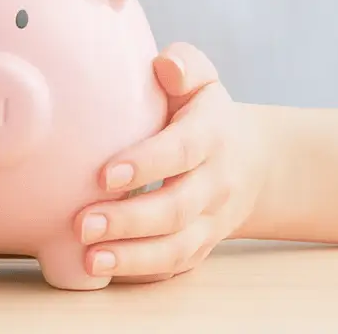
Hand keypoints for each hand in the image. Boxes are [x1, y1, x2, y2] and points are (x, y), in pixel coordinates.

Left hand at [74, 43, 269, 282]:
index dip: (146, 165)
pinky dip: (142, 273)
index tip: (104, 174)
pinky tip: (106, 271)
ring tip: (89, 258)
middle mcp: (215, 183)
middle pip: (176, 209)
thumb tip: (166, 64)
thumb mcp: (204, 82)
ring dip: (132, 257)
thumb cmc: (206, 113)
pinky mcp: (201, 247)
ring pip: (176, 248)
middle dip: (129, 221)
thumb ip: (186, 65)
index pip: (182, 151)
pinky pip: (175, 268)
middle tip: (82, 224)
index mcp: (212, 136)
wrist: (254, 162)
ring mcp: (210, 221)